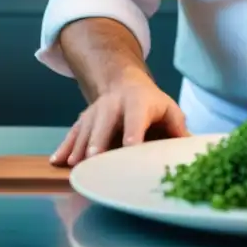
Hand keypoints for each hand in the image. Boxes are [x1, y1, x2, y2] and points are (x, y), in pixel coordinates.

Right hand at [51, 70, 188, 165]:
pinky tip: (56, 160)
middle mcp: (114, 105)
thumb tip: (190, 146)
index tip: (130, 147)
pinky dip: (64, 146)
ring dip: (79, 146)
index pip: (136, 118)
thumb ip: (178, 127)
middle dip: (99, 139)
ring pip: (86, 128)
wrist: (123, 81)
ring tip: (74, 165)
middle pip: (105, 122)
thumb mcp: (168, 108)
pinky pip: (73, 133)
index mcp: (138, 102)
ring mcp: (96, 111)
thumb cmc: (151, 102)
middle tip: (95, 157)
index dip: (133, 132)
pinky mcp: (84, 119)